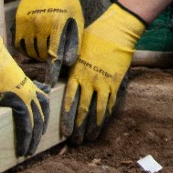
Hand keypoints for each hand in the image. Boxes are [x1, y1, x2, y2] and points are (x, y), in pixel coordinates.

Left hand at [0, 34, 50, 156]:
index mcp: (19, 101)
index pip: (26, 126)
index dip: (25, 141)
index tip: (22, 153)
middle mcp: (29, 95)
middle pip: (38, 120)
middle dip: (35, 137)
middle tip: (30, 151)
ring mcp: (30, 87)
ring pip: (44, 107)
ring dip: (44, 122)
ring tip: (41, 133)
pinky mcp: (28, 81)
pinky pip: (42, 93)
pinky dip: (44, 102)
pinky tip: (45, 108)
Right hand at [15, 0, 83, 84]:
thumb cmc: (67, 1)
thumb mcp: (76, 19)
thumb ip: (73, 41)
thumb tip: (69, 63)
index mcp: (58, 25)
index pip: (54, 55)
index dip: (52, 71)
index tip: (50, 83)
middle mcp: (41, 25)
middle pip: (42, 55)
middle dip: (48, 59)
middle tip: (53, 54)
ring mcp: (28, 23)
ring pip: (30, 51)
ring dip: (38, 54)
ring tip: (46, 46)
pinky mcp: (19, 21)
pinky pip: (20, 44)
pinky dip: (27, 48)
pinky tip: (35, 42)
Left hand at [61, 3, 144, 143]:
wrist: (117, 30)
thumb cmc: (94, 36)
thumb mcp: (76, 50)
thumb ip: (68, 66)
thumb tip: (55, 76)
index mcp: (76, 73)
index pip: (69, 101)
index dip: (67, 118)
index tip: (65, 132)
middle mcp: (89, 81)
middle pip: (82, 110)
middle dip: (78, 128)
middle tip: (75, 141)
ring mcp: (104, 83)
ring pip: (97, 111)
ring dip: (93, 127)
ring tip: (89, 139)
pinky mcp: (116, 83)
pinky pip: (110, 103)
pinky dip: (105, 116)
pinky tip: (102, 124)